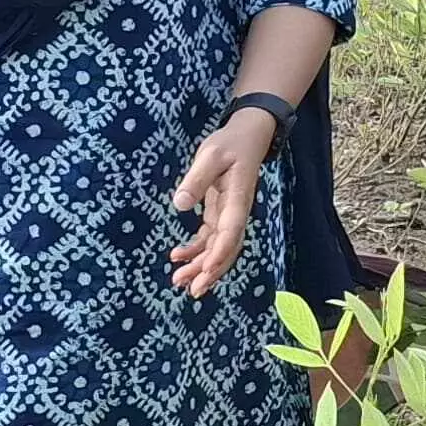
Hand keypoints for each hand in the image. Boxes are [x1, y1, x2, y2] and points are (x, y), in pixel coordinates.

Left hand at [167, 111, 273, 296]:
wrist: (247, 136)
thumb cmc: (231, 143)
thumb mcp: (210, 155)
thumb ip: (196, 179)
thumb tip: (179, 204)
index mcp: (238, 200)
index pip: (231, 233)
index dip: (219, 254)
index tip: (205, 271)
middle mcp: (236, 213)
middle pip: (226, 249)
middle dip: (209, 271)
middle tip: (190, 288)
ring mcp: (229, 215)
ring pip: (217, 248)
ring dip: (200, 266)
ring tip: (179, 279)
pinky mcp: (221, 213)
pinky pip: (210, 239)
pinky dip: (196, 250)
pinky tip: (179, 256)